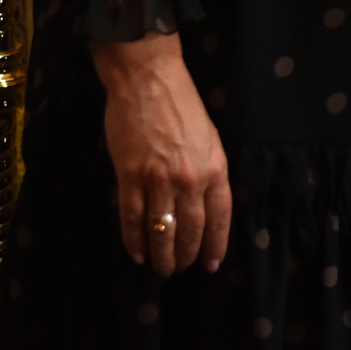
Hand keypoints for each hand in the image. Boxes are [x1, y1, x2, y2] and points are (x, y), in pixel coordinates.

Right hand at [90, 33, 230, 277]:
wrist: (148, 80)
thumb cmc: (181, 105)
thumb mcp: (209, 138)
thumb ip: (209, 172)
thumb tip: (205, 206)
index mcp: (215, 167)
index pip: (220, 217)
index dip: (215, 245)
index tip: (211, 264)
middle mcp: (190, 178)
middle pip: (191, 230)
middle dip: (185, 255)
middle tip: (179, 269)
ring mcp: (158, 179)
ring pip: (162, 230)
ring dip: (162, 254)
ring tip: (161, 268)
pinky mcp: (130, 175)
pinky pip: (132, 217)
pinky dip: (134, 239)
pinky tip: (137, 253)